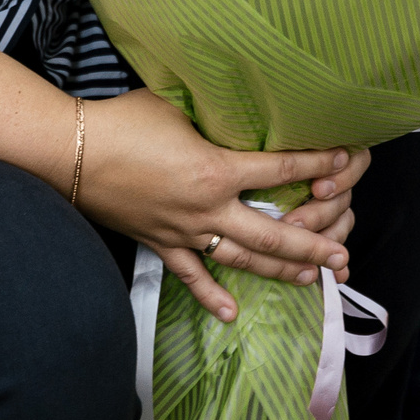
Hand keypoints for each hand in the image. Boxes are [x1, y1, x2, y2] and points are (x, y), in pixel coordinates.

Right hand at [79, 89, 366, 323]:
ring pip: (241, 259)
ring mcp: (184, 231)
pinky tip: (231, 314)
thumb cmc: (123, 120)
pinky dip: (211, 296)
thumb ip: (214, 116)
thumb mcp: (178, 106)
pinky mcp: (160, 242)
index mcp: (217, 170)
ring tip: (309, 278)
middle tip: (342, 256)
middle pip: (273, 235)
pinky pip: (191, 275)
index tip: (346, 162)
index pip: (282, 171)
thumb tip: (240, 106)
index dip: (319, 165)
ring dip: (278, 271)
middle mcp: (207, 208)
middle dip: (312, 245)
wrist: (72, 151)